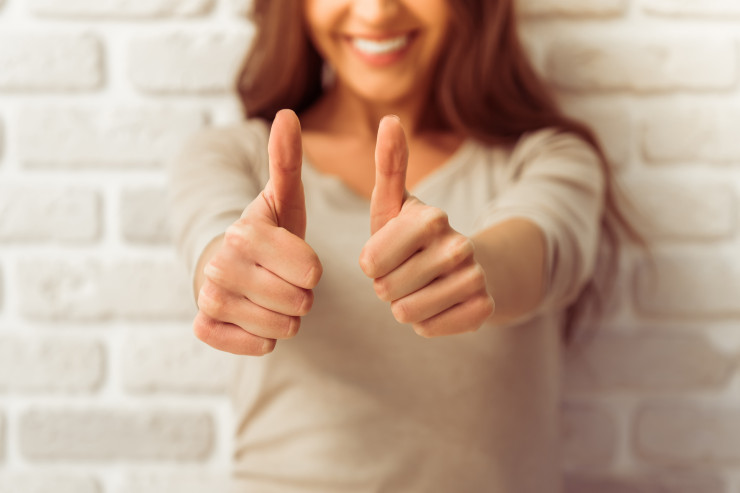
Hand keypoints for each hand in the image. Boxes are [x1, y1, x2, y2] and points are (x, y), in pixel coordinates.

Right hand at [193, 110, 321, 354]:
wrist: (227, 266)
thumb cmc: (267, 234)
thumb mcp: (281, 198)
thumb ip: (287, 161)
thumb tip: (287, 114)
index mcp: (245, 232)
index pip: (311, 271)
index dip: (313, 271)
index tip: (298, 261)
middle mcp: (220, 263)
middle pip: (297, 302)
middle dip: (302, 297)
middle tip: (286, 283)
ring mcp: (208, 296)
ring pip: (280, 328)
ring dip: (286, 319)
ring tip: (273, 299)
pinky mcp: (204, 325)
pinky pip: (254, 346)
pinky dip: (264, 338)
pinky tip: (255, 318)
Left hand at [359, 116, 493, 336]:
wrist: (468, 265)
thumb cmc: (416, 235)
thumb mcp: (396, 203)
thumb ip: (388, 165)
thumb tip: (389, 118)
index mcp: (431, 218)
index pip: (370, 262)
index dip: (371, 264)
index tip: (386, 253)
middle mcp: (458, 246)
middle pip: (386, 290)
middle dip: (387, 286)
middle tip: (406, 272)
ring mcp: (475, 279)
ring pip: (407, 313)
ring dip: (405, 305)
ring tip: (421, 286)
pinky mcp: (485, 309)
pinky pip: (429, 329)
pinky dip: (427, 321)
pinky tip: (439, 303)